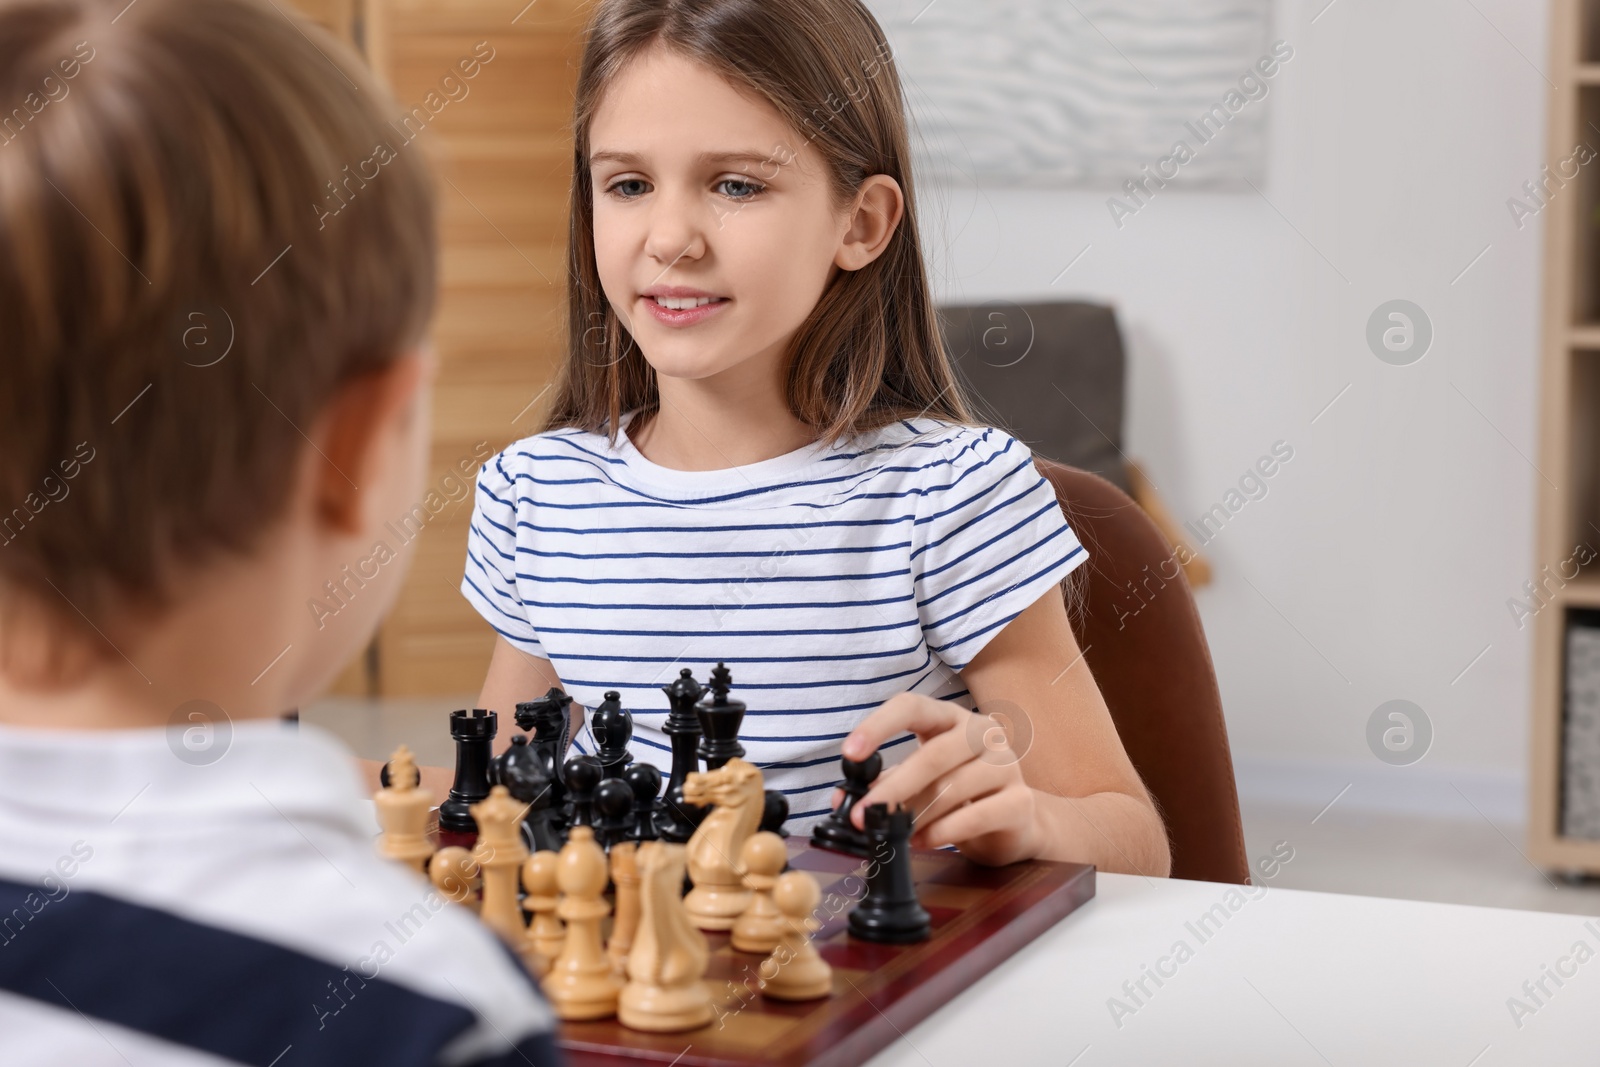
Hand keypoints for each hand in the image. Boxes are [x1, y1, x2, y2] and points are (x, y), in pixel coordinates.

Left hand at [835, 692, 1041, 866]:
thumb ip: (882, 784)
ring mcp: (1007, 764)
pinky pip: (976, 816)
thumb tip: (841, 798)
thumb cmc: (959, 794)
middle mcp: (982, 732)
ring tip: (895, 833)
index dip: (878, 725)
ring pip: (952, 788)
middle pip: (933, 754)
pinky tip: (924, 841)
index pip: (912, 706)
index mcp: (950, 718)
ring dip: (916, 816)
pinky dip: (943, 832)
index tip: (850, 753)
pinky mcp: (1021, 800)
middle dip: (893, 788)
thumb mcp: (918, 782)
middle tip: (863, 815)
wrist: (1015, 821)